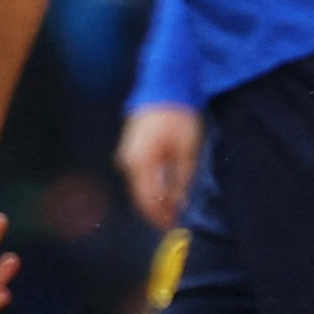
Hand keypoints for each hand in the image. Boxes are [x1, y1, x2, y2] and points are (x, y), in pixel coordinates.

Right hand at [114, 102, 200, 233]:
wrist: (164, 87)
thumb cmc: (179, 117)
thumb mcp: (187, 150)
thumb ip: (181, 179)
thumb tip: (179, 203)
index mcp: (141, 163)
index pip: (149, 200)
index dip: (161, 217)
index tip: (174, 226)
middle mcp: (128, 162)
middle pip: (141, 196)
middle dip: (157, 211)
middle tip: (173, 222)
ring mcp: (126, 155)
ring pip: (139, 187)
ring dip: (153, 199)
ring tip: (171, 208)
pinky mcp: (130, 149)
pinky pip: (138, 175)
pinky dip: (150, 186)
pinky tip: (163, 190)